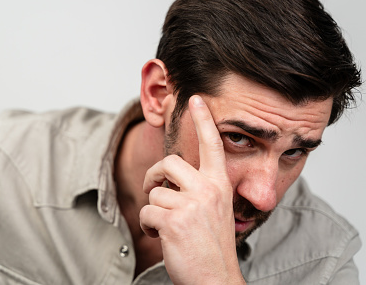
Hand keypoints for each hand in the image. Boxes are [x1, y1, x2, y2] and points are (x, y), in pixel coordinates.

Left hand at [139, 95, 244, 284]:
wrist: (216, 279)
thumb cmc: (212, 246)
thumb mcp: (214, 210)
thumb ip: (199, 189)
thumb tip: (168, 178)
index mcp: (219, 185)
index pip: (212, 145)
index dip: (204, 120)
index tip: (196, 99)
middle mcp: (208, 190)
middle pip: (169, 162)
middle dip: (154, 175)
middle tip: (153, 187)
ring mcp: (191, 205)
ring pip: (154, 193)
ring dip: (153, 211)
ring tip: (166, 226)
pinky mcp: (174, 221)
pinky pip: (146, 213)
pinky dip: (148, 226)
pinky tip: (162, 237)